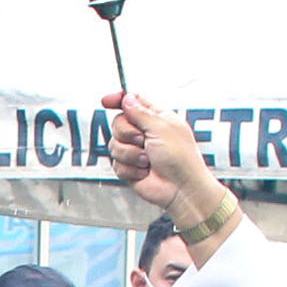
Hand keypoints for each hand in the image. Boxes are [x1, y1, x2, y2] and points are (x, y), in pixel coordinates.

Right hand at [104, 93, 210, 216]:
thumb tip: (127, 98)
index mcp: (156, 118)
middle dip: (127, 133)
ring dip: (131, 154)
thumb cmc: (180, 157)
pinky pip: (116, 164)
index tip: (106, 101)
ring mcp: (136, 151)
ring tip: (147, 161)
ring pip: (114, 145)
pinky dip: (130, 169)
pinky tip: (144, 172)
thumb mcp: (161, 127)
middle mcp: (145, 133)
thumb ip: (141, 112)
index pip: (133, 102)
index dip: (118, 100)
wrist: (181, 188)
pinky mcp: (130, 168)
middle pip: (118, 123)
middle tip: (142, 141)